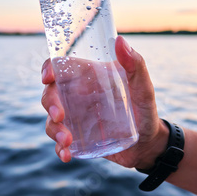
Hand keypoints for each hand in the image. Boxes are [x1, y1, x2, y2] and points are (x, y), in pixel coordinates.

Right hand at [41, 35, 168, 168]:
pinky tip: (66, 155)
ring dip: (54, 129)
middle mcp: (78, 95)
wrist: (149, 144)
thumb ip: (136, 65)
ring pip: (51, 119)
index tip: (47, 78)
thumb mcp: (144, 88)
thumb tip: (121, 40)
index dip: (48, 68)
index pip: (61, 67)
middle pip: (51, 93)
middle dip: (49, 104)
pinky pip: (59, 140)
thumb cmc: (146, 110)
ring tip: (67, 142)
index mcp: (89, 78)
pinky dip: (59, 148)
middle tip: (60, 117)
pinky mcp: (77, 137)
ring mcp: (76, 117)